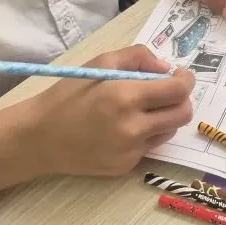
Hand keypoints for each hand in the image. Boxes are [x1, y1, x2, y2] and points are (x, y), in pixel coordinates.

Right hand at [0, 46, 194, 195]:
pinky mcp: (125, 167)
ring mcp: (130, 151)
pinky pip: (150, 147)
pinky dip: (145, 134)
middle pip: (183, 114)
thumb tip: (166, 67)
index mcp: (125, 96)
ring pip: (170, 131)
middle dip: (181, 100)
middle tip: (166, 92)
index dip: (185, 80)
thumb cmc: (68, 95)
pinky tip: (122, 128)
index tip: (179, 76)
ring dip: (164, 117)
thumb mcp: (99, 63)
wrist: (40, 138)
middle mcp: (132, 127)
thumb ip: (137, 57)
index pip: (178, 90)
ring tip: (140, 110)